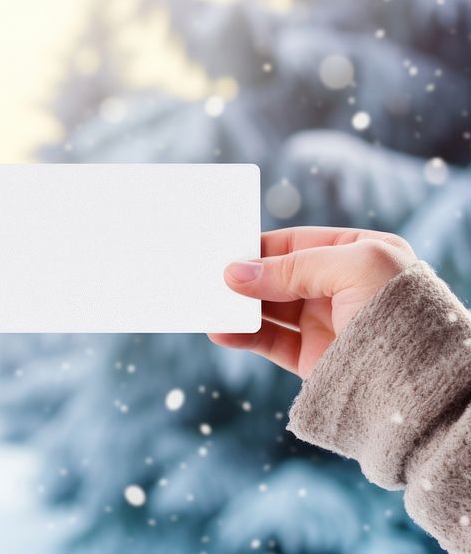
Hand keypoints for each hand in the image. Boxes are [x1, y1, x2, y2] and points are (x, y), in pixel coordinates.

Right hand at [208, 226, 417, 378]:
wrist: (424, 386)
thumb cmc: (400, 312)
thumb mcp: (353, 266)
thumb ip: (291, 266)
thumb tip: (235, 273)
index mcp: (361, 254)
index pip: (297, 243)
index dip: (260, 247)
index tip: (223, 249)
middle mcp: (342, 287)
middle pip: (277, 276)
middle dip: (243, 277)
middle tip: (206, 276)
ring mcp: (327, 323)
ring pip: (269, 309)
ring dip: (237, 306)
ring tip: (207, 304)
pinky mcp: (314, 358)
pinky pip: (269, 341)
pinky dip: (242, 335)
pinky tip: (221, 331)